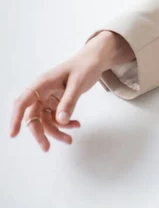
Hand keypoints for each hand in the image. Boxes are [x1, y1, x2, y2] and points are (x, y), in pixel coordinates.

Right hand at [9, 31, 132, 150]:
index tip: (13, 134)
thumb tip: (61, 121)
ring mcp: (49, 97)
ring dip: (56, 131)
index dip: (16, 119)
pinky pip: (57, 117)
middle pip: (34, 116)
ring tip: (70, 139)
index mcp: (42, 84)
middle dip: (40, 133)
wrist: (95, 60)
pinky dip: (65, 123)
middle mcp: (42, 92)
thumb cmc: (85, 66)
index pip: (23, 102)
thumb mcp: (78, 83)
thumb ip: (69, 102)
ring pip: (46, 120)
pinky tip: (76, 125)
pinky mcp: (58, 101)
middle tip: (47, 148)